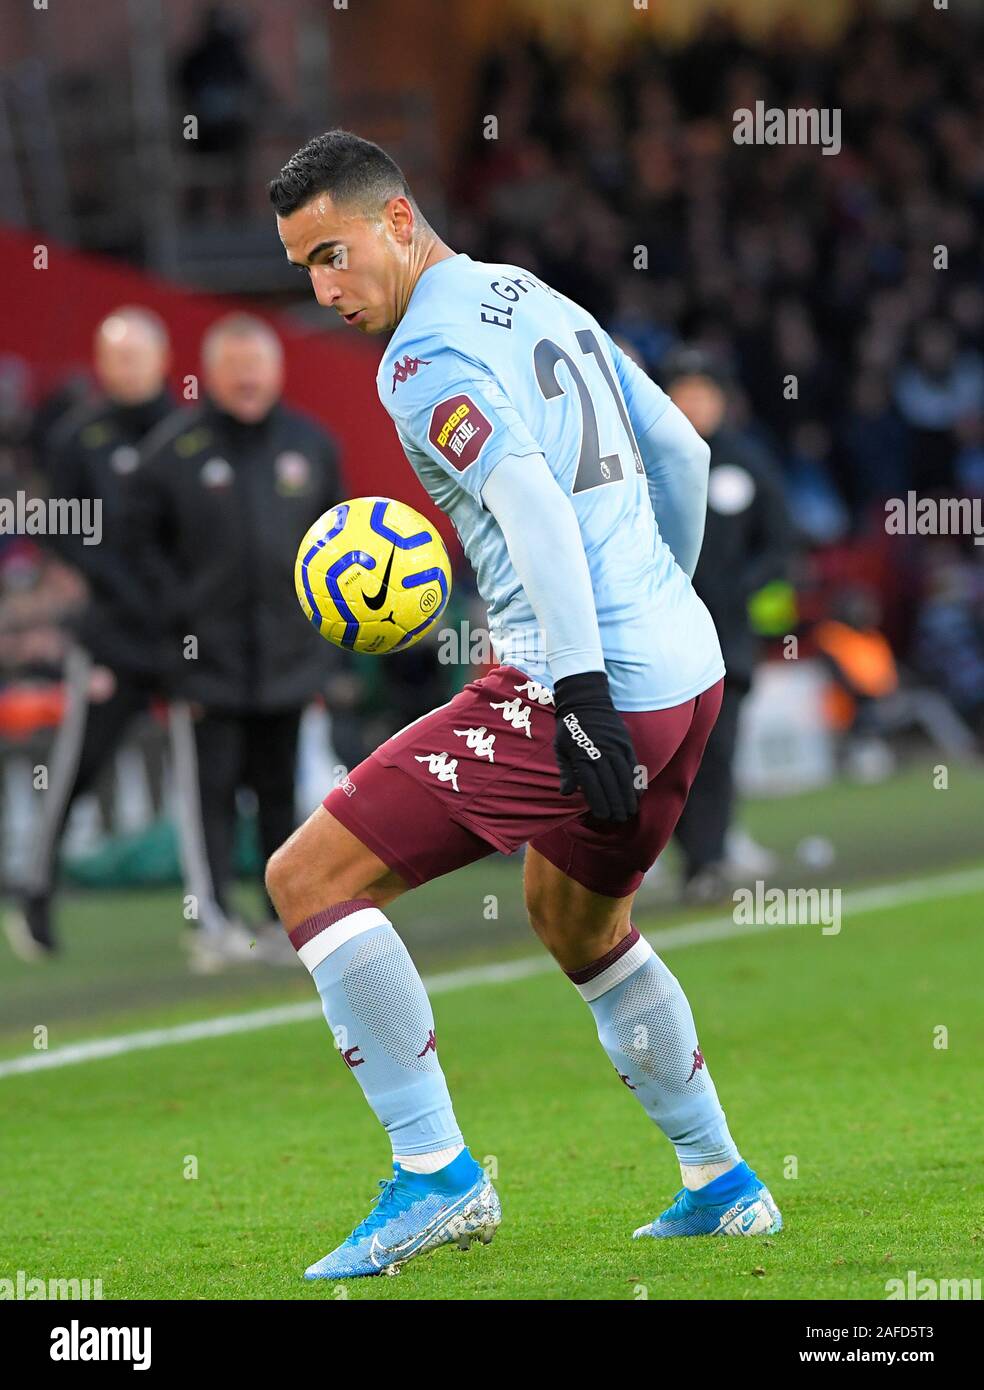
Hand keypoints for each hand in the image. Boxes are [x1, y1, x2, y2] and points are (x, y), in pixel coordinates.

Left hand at [552, 671, 639, 822]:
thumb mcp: (560, 748)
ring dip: (628, 796)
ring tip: (630, 811)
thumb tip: (567, 793)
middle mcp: (600, 752)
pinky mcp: (625, 742)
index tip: (603, 816)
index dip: (599, 802)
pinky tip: (638, 793)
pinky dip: (636, 780)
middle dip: (615, 804)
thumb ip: (566, 771)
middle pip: (610, 784)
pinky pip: (633, 765)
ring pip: (624, 776)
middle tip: (619, 819)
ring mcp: (615, 747)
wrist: (585, 700)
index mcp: (582, 756)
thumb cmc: (569, 727)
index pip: (592, 785)